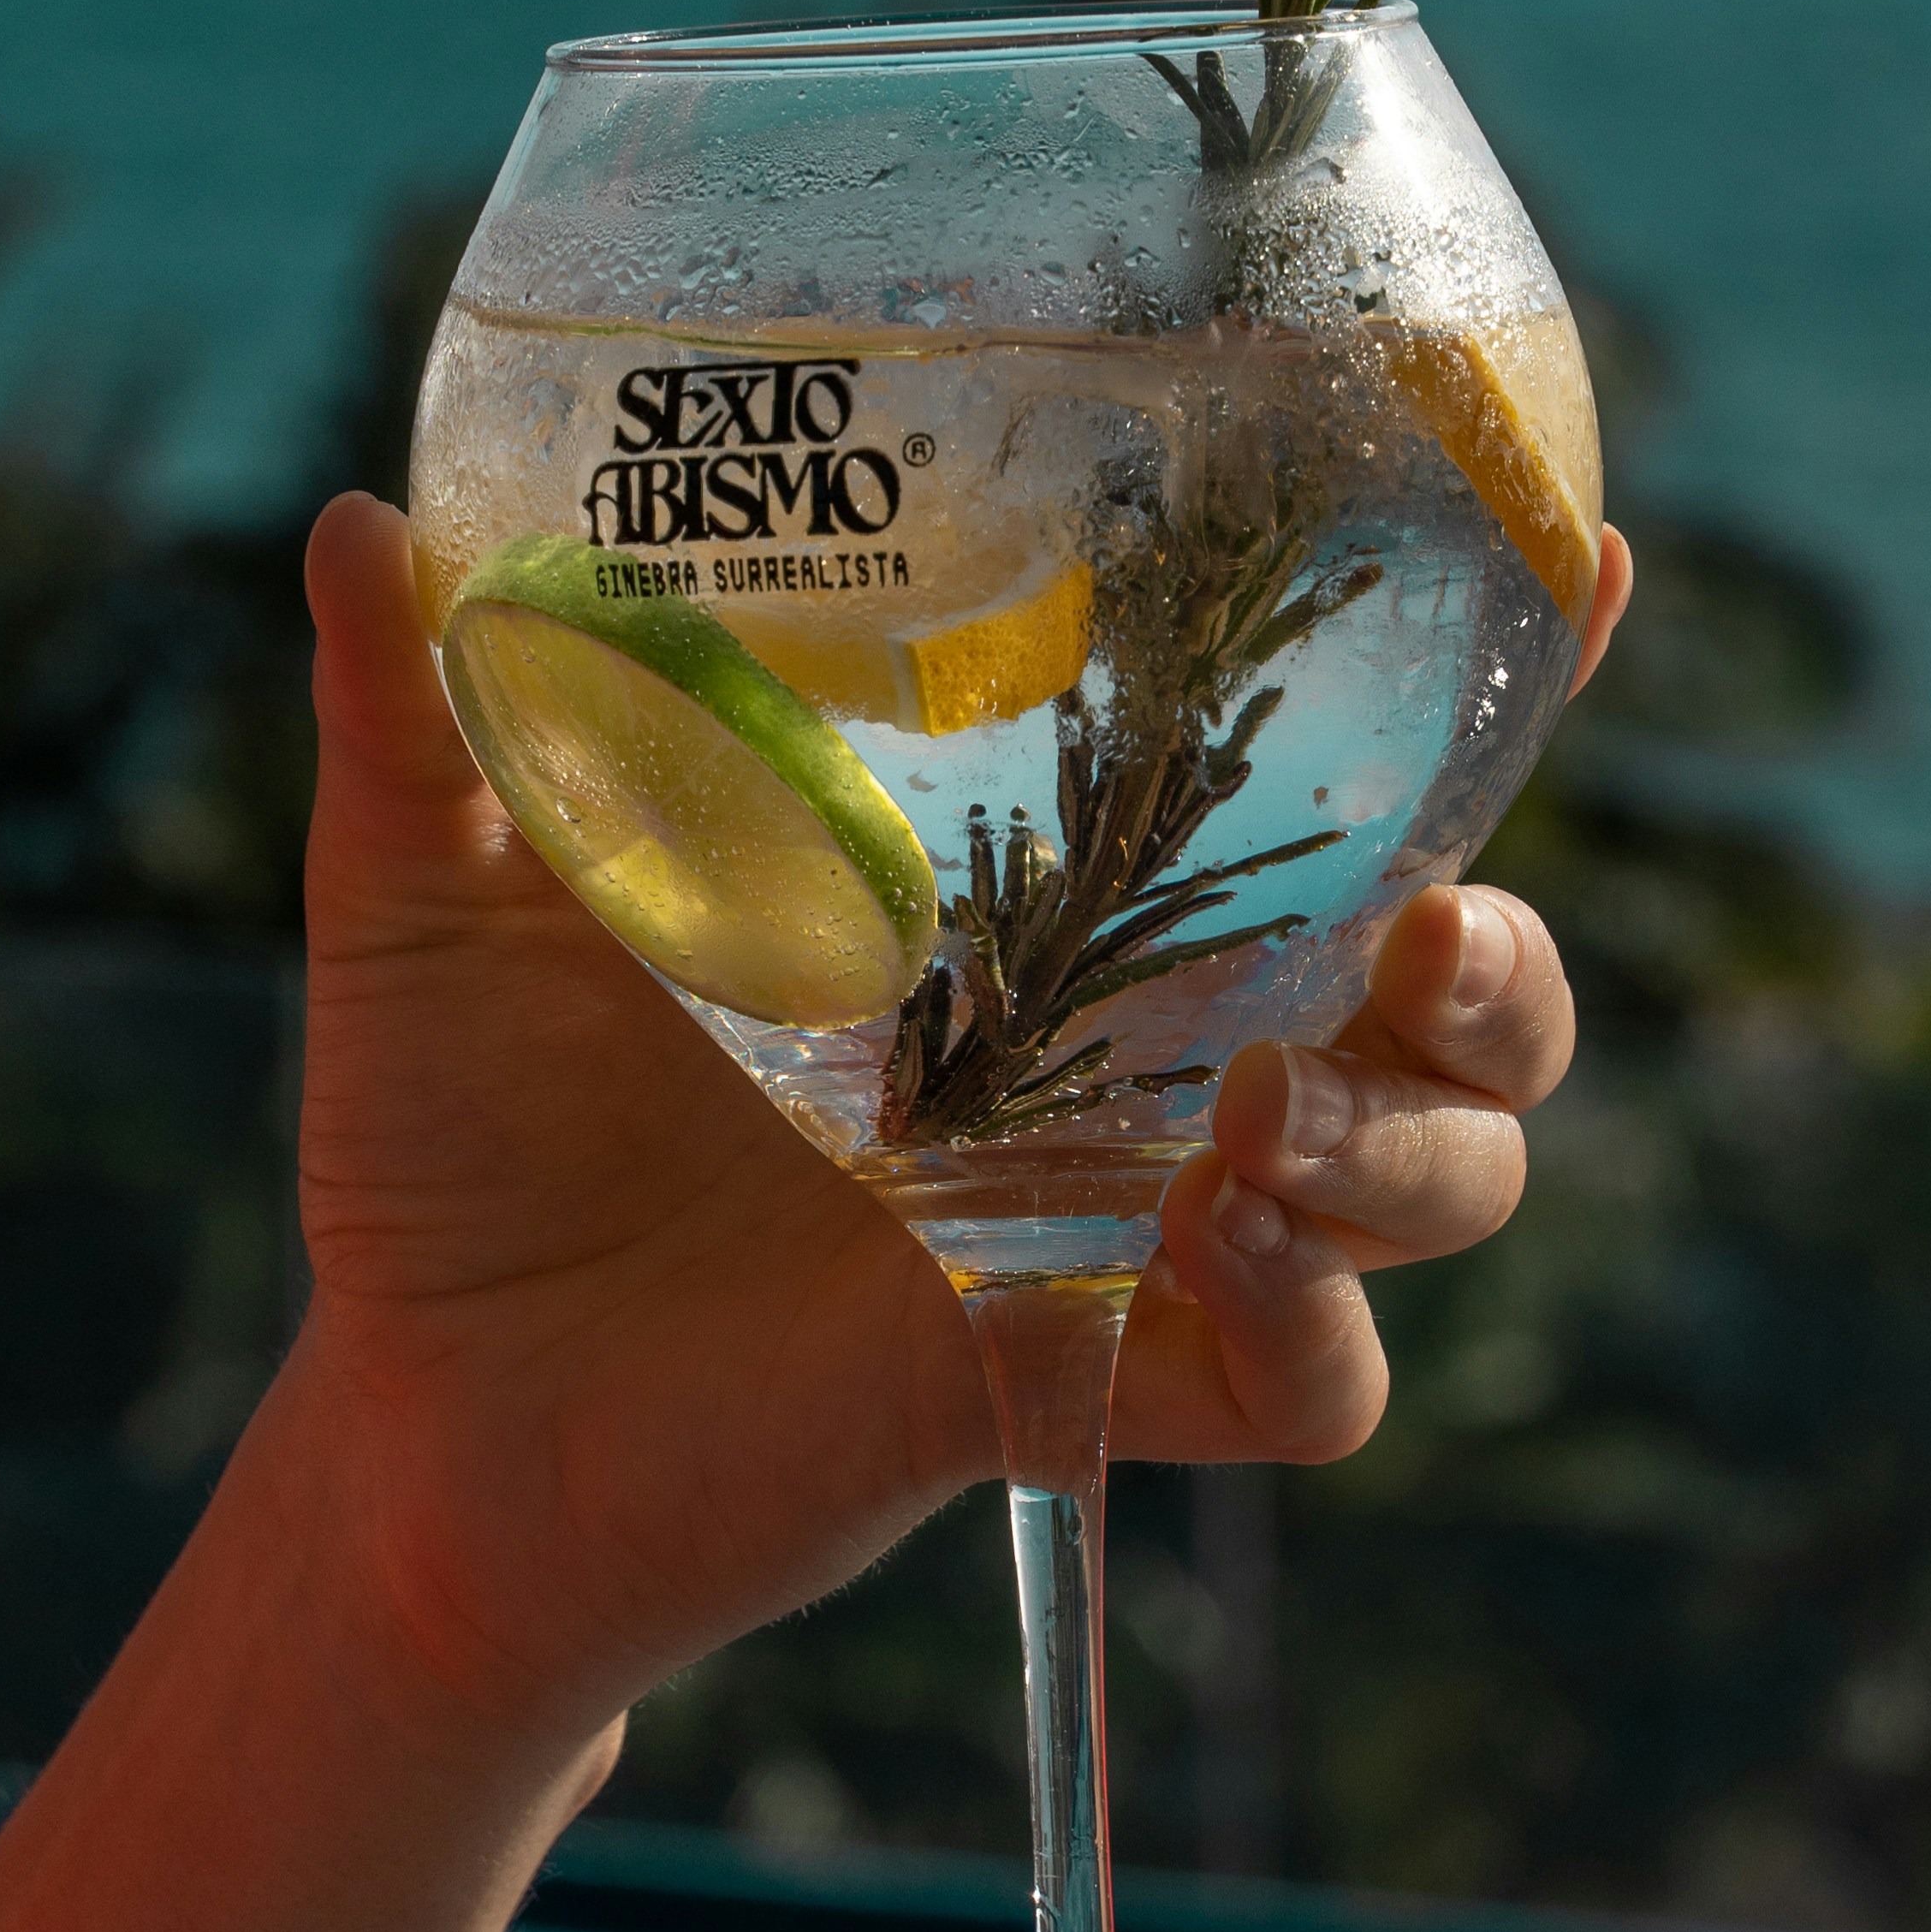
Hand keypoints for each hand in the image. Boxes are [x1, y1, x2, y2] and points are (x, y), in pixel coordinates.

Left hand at [289, 497, 1631, 1744]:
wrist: (416, 1414)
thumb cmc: (458, 1136)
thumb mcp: (437, 895)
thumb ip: (426, 717)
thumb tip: (356, 516)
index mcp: (1049, 893)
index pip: (1316, 770)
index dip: (1483, 682)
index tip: (1574, 563)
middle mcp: (1141, 1049)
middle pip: (1464, 992)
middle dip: (1510, 953)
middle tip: (1422, 924)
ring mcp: (1135, 1227)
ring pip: (1443, 1180)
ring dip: (1419, 1143)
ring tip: (1269, 1111)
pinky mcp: (1091, 1381)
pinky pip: (1315, 1383)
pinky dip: (1314, 1322)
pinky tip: (1211, 1247)